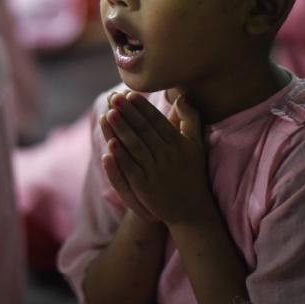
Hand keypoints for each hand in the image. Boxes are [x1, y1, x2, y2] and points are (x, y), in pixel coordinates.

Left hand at [100, 91, 213, 225]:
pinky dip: (120, 157)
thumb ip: (190, 120)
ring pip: (135, 146)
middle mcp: (167, 155)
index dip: (143, 107)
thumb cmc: (192, 173)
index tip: (130, 94)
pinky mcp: (145, 186)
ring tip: (109, 113)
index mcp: (178, 143)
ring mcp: (156, 171)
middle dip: (129, 113)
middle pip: (144, 130)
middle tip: (115, 98)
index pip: (157, 121)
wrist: (191, 209)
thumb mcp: (196, 145)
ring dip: (121, 130)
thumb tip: (182, 97)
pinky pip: (130, 168)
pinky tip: (110, 145)